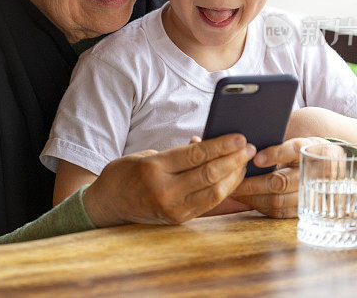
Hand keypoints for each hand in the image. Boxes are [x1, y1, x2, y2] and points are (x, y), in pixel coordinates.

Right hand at [83, 134, 255, 226]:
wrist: (107, 204)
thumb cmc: (126, 173)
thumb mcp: (148, 155)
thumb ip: (178, 153)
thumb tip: (206, 145)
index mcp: (154, 168)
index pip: (196, 155)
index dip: (222, 145)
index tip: (240, 137)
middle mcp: (164, 190)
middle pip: (209, 173)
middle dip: (233, 160)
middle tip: (249, 148)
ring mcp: (171, 208)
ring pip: (214, 192)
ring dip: (234, 177)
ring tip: (244, 163)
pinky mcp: (177, 220)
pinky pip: (208, 205)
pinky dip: (223, 191)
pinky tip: (232, 180)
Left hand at [232, 137, 324, 217]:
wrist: (323, 166)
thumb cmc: (297, 150)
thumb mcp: (292, 140)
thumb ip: (274, 144)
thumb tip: (246, 147)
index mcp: (310, 149)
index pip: (293, 150)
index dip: (275, 155)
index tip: (256, 159)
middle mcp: (314, 172)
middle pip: (282, 181)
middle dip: (254, 184)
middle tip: (235, 181)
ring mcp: (312, 193)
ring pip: (279, 199)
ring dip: (253, 197)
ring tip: (236, 192)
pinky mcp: (303, 208)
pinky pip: (280, 211)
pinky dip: (261, 206)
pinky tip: (247, 200)